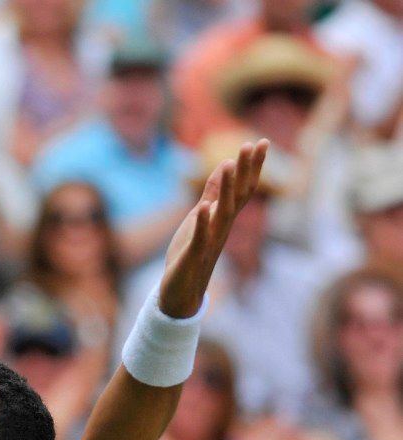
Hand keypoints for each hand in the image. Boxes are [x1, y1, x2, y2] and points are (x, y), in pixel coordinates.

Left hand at [159, 140, 267, 317]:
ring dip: (227, 189)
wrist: (181, 294)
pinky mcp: (193, 257)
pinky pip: (201, 238)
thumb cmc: (191, 254)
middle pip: (238, 197)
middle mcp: (221, 229)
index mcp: (223, 219)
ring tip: (229, 164)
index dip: (252, 166)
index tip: (262, 141)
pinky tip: (205, 207)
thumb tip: (223, 165)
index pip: (243, 189)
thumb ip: (212, 193)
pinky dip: (204, 222)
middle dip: (245, 171)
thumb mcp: (201, 218)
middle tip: (252, 144)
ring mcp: (209, 243)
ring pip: (222, 213)